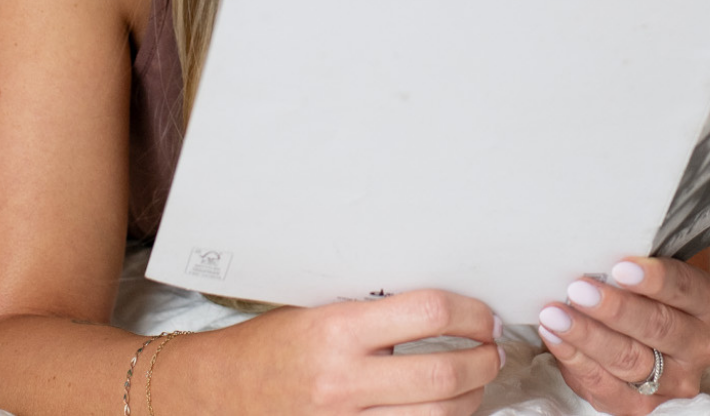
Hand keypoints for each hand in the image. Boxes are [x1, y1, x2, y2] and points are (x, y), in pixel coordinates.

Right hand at [185, 289, 503, 414]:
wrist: (216, 394)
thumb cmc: (266, 346)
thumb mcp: (317, 310)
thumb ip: (372, 312)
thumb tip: (437, 306)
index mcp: (339, 329)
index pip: (428, 313)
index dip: (470, 313)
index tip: (483, 315)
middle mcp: (345, 381)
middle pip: (443, 374)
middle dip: (484, 360)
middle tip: (494, 348)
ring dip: (472, 398)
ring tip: (479, 380)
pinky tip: (446, 410)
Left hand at [536, 257, 709, 411]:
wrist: (647, 333)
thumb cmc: (642, 288)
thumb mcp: (649, 269)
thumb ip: (631, 265)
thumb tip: (591, 253)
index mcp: (705, 302)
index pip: (684, 288)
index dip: (653, 278)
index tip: (619, 267)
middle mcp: (698, 346)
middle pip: (656, 327)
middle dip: (613, 309)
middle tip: (579, 290)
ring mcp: (674, 381)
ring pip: (630, 360)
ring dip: (587, 336)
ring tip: (555, 314)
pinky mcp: (644, 407)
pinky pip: (607, 388)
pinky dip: (576, 361)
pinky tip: (554, 338)